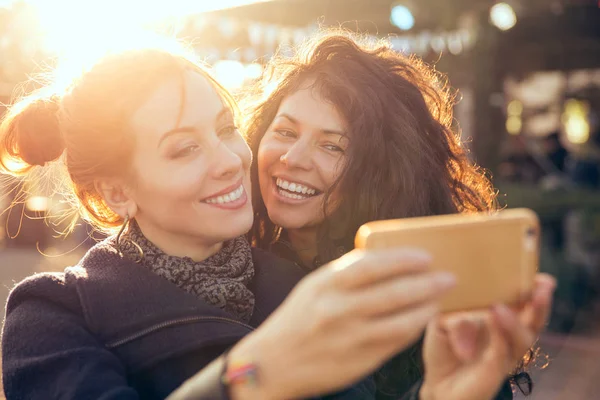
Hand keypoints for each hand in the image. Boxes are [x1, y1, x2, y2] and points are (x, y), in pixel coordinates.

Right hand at [230, 248, 456, 399]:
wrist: (272, 364)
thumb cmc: (297, 318)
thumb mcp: (314, 286)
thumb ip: (346, 273)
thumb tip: (387, 258)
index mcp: (324, 284)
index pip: (371, 265)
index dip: (403, 259)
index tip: (425, 256)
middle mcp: (336, 310)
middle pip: (393, 293)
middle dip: (427, 283)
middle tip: (448, 277)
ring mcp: (348, 338)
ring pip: (400, 322)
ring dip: (427, 308)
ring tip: (440, 299)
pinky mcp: (358, 362)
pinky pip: (395, 343)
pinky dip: (413, 329)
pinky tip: (423, 320)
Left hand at [420, 273, 555, 399]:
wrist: (437, 381)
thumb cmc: (445, 345)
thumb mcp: (443, 320)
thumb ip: (456, 313)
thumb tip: (471, 315)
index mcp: (501, 319)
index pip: (525, 304)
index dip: (537, 292)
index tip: (543, 279)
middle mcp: (509, 337)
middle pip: (534, 321)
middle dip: (539, 304)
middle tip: (541, 287)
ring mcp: (505, 355)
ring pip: (523, 339)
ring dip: (515, 322)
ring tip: (499, 307)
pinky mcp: (495, 372)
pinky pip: (501, 353)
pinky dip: (497, 337)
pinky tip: (491, 322)